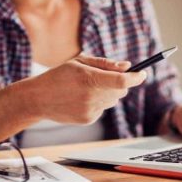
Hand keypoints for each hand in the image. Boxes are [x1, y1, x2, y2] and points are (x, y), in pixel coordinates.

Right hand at [26, 54, 146, 123]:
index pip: (122, 80)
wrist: (39, 98)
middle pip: (121, 91)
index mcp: (89, 78)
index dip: (136, 77)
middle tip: (107, 77)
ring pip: (112, 100)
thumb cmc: (59, 76)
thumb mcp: (79, 62)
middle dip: (120, 83)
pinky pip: (103, 109)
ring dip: (108, 93)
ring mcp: (90, 110)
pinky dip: (98, 102)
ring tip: (87, 87)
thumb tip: (127, 66)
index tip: (142, 73)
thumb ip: (105, 64)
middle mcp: (91, 96)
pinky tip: (81, 99)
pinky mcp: (88, 119)